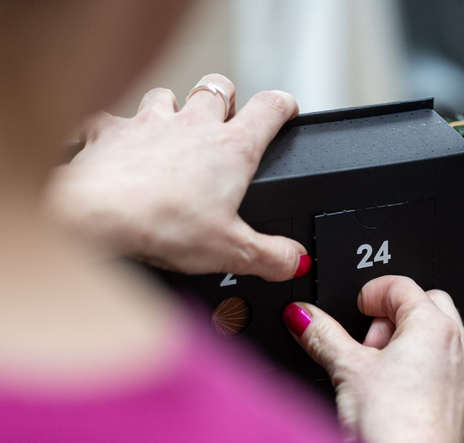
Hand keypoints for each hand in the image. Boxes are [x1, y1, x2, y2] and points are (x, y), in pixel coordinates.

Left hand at [44, 74, 309, 280]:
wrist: (93, 215)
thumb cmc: (163, 224)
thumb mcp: (231, 251)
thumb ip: (272, 257)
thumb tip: (296, 261)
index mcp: (231, 149)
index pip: (270, 108)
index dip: (284, 105)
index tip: (287, 110)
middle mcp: (192, 125)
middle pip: (217, 87)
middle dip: (226, 98)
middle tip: (227, 118)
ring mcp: (147, 123)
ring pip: (166, 95)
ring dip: (173, 108)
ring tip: (172, 131)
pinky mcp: (108, 132)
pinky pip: (111, 119)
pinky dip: (115, 130)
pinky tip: (115, 148)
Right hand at [282, 276, 463, 442]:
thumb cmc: (392, 427)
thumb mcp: (347, 370)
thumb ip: (322, 334)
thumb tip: (301, 315)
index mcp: (435, 325)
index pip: (402, 285)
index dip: (372, 292)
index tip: (354, 307)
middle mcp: (456, 345)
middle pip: (426, 304)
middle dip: (391, 314)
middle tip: (365, 341)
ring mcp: (461, 374)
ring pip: (435, 335)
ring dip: (404, 339)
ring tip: (373, 368)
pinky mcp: (458, 400)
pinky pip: (440, 365)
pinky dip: (416, 365)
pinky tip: (389, 391)